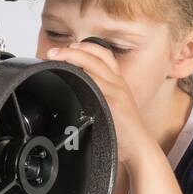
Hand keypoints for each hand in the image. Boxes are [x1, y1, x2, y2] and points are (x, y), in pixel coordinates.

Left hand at [45, 43, 154, 168]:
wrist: (139, 146)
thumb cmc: (124, 131)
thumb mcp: (114, 107)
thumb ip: (100, 95)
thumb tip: (78, 90)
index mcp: (118, 83)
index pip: (104, 55)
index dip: (86, 47)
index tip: (69, 46)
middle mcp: (118, 84)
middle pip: (96, 56)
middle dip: (72, 50)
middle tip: (53, 52)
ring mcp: (116, 92)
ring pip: (93, 66)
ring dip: (72, 59)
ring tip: (57, 59)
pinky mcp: (113, 104)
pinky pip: (95, 84)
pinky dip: (81, 78)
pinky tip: (69, 77)